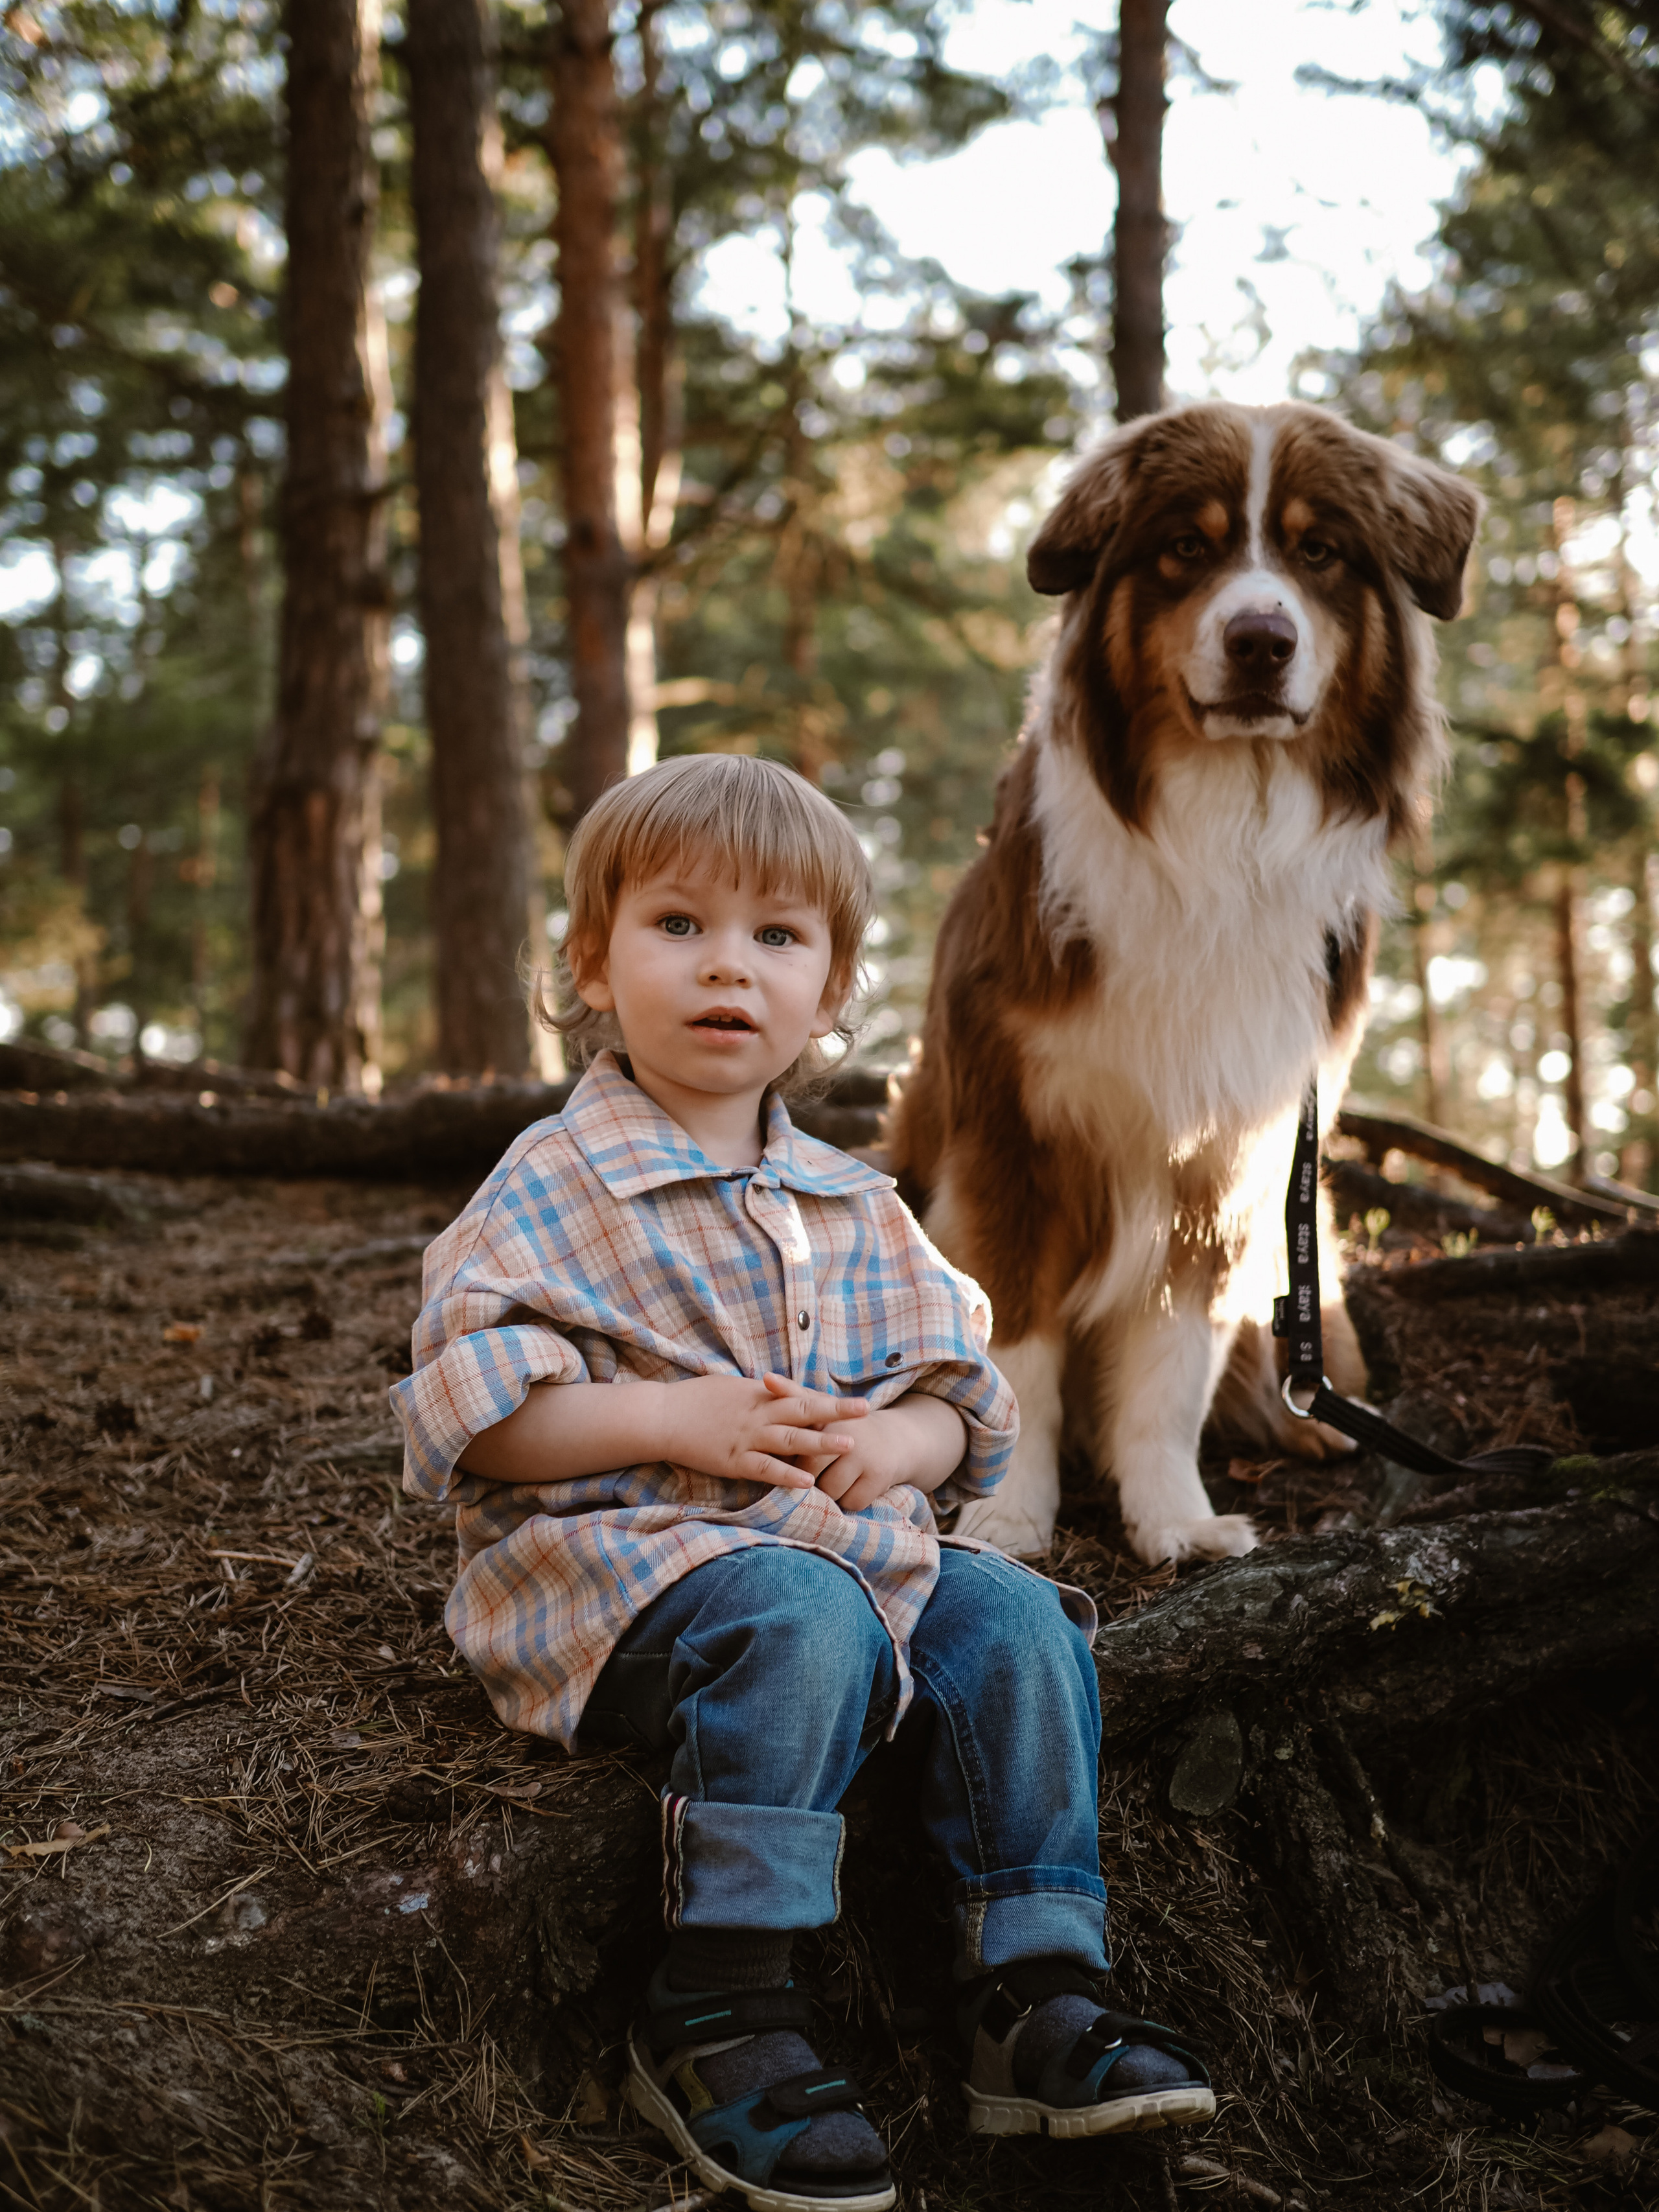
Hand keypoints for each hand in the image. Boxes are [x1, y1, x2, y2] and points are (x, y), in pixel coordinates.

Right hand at [667, 1373, 869, 1491]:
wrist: (662, 1416)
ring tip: (848, 1444)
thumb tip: (776, 1393)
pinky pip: (765, 1469)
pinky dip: (787, 1475)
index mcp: (758, 1395)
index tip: (852, 1403)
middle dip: (836, 1411)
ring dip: (821, 1443)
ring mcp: (747, 1438)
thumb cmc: (693, 1400)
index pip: (799, 1395)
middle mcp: (758, 1414)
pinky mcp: (734, 1461)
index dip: (826, 1400)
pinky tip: (807, 1482)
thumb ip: (757, 1395)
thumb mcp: (730, 1388)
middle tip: (865, 1410)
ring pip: (791, 1439)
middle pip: (804, 1410)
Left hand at [807, 1391, 968, 1513]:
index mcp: (831, 1417)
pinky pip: (854, 1503)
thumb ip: (793, 1392)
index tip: (800, 1465)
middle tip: (818, 1480)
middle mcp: (847, 1434)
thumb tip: (763, 1377)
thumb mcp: (825, 1407)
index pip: (799, 1449)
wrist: (904, 1439)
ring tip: (841, 1482)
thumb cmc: (852, 1425)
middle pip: (813, 1474)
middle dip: (813, 1483)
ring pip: (833, 1492)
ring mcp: (865, 1455)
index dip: (797, 1464)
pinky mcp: (881, 1475)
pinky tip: (860, 1489)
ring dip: (834, 1495)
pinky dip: (853, 1502)